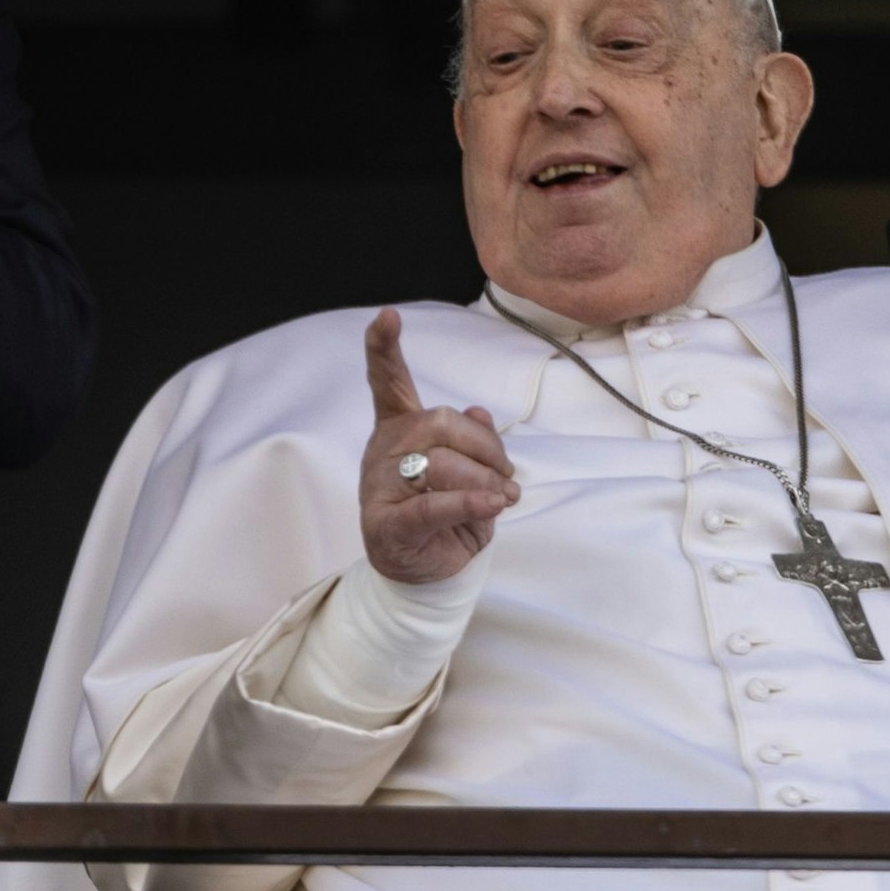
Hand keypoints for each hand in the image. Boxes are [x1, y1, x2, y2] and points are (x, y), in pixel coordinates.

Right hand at [359, 309, 518, 583]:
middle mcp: (384, 452)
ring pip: (440, 464)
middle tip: (509, 477)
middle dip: (486, 447)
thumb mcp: (470, 474)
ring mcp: (380, 488)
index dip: (384, 349)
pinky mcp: (388, 525)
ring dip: (486, 481)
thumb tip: (479, 412)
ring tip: (503, 500)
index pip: (388, 384)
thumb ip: (470, 440)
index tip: (388, 317)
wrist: (424, 574)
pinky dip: (469, 502)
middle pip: (439, 423)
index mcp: (398, 431)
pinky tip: (494, 504)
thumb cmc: (447, 516)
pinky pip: (432, 505)